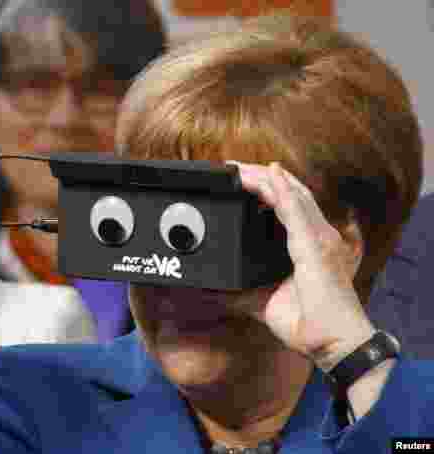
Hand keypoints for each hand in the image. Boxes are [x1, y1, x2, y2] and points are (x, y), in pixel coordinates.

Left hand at [229, 162, 375, 370]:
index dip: (267, 189)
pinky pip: (296, 210)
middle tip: (233, 167)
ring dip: (264, 178)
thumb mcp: (262, 303)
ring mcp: (319, 239)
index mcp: (308, 247)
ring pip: (291, 195)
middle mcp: (317, 237)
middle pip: (290, 194)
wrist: (331, 344)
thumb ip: (238, 293)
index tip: (239, 179)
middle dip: (261, 177)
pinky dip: (282, 189)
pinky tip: (270, 173)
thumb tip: (211, 290)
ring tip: (240, 166)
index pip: (288, 207)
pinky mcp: (315, 246)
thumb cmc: (307, 325)